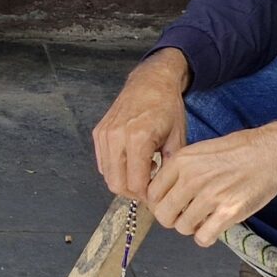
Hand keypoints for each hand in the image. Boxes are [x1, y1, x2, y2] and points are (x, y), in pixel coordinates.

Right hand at [93, 51, 188, 200]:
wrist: (151, 81)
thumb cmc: (168, 107)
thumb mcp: (178, 138)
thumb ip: (170, 167)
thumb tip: (162, 192)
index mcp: (139, 139)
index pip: (136, 183)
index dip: (147, 195)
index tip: (157, 195)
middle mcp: (117, 137)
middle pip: (116, 184)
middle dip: (133, 192)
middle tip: (149, 188)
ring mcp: (104, 135)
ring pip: (107, 175)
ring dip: (124, 181)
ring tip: (142, 172)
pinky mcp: (98, 133)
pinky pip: (102, 163)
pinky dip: (115, 169)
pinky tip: (132, 161)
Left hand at [147, 117, 276, 247]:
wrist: (270, 153)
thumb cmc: (238, 150)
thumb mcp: (200, 151)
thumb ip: (180, 170)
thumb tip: (162, 192)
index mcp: (182, 161)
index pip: (152, 194)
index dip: (158, 204)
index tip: (168, 205)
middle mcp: (192, 179)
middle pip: (163, 214)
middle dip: (171, 218)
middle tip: (184, 215)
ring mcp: (210, 196)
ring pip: (182, 227)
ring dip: (190, 227)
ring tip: (203, 218)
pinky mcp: (229, 212)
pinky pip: (203, 237)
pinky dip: (205, 237)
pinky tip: (213, 227)